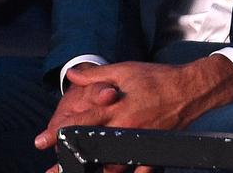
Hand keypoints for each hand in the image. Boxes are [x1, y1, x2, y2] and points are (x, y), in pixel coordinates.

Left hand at [37, 56, 232, 172]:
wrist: (191, 89)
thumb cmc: (157, 78)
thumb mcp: (126, 70)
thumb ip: (97, 75)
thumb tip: (73, 75)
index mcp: (117, 108)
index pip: (82, 122)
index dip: (60, 132)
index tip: (41, 141)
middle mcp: (126, 128)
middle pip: (92, 149)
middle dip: (70, 161)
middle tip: (53, 170)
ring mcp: (139, 142)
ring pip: (112, 166)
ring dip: (95, 171)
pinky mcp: (151, 150)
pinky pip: (138, 170)